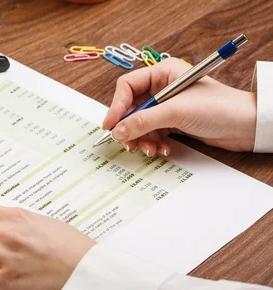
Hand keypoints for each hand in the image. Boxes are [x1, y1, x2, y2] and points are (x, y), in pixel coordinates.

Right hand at [103, 58, 256, 156]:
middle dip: (130, 128)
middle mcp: (162, 88)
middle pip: (131, 109)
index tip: (110, 125)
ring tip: (150, 150)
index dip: (116, 106)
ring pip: (140, 124)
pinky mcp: (173, 122)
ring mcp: (167, 106)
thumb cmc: (218, 107)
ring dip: (141, 139)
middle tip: (128, 143)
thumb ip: (143, 121)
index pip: (127, 87)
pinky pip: (152, 133)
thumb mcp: (175, 112)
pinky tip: (163, 150)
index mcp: (162, 73)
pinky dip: (153, 143)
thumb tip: (117, 131)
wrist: (245, 126)